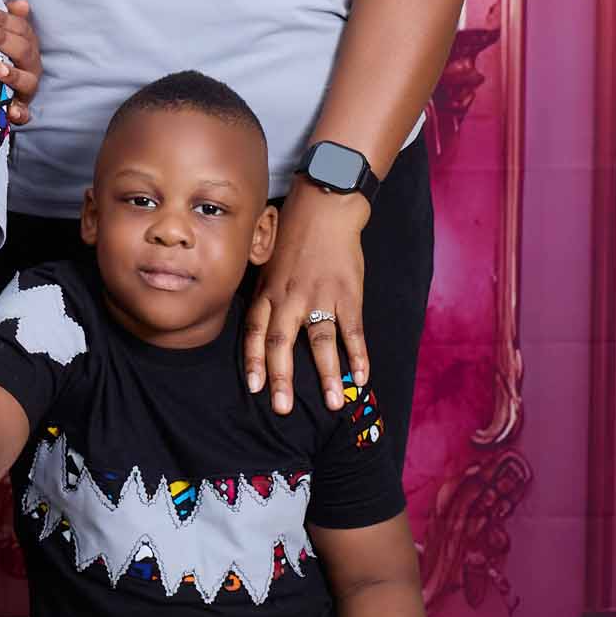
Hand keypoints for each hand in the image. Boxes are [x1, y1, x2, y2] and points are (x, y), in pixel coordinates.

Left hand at [0, 0, 38, 126]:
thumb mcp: (2, 37)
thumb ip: (8, 20)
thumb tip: (21, 3)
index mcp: (26, 45)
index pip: (20, 28)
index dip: (5, 19)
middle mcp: (30, 65)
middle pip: (23, 50)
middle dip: (3, 39)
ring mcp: (27, 89)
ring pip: (27, 81)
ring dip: (13, 75)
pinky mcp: (21, 110)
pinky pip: (24, 114)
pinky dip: (20, 113)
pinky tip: (11, 111)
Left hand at [244, 183, 370, 415]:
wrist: (324, 207)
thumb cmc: (293, 235)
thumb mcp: (268, 262)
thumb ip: (265, 293)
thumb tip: (258, 324)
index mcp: (268, 290)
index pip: (256, 331)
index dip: (253, 360)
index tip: (253, 387)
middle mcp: (290, 296)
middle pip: (281, 342)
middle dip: (281, 378)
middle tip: (281, 408)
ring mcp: (320, 296)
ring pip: (320, 341)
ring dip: (327, 375)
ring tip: (333, 404)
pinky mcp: (348, 293)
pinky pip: (352, 330)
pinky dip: (358, 354)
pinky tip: (362, 377)